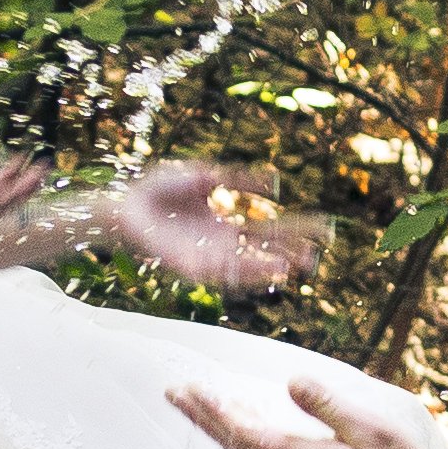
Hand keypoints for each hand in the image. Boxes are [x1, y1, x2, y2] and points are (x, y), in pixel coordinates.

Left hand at [102, 161, 325, 295]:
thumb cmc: (158, 190)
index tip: (323, 228)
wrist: (123, 205)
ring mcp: (208, 258)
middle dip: (290, 253)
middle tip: (318, 254)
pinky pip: (224, 272)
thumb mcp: (205, 176)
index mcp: (227, 226)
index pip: (270, 230)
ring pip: (247, 267)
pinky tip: (263, 269)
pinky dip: (245, 271)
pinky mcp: (192, 266)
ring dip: (270, 267)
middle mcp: (222, 245)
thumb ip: (238, 179)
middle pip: (264, 251)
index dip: (297, 229)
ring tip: (296, 267)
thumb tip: (275, 183)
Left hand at [168, 370, 439, 448]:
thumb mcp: (368, 431)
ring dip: (218, 428)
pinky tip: (239, 428)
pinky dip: (241, 439)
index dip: (216, 411)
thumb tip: (292, 382)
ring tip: (195, 406)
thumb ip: (328, 406)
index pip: (244, 434)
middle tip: (173, 392)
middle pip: (234, 444)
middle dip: (202, 417)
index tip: (192, 390)